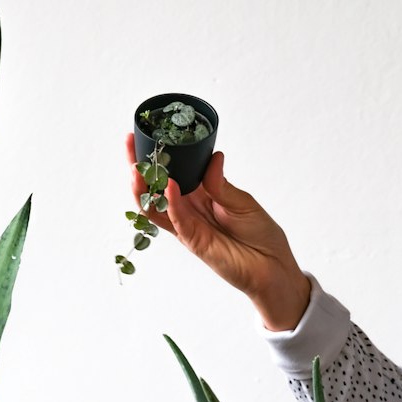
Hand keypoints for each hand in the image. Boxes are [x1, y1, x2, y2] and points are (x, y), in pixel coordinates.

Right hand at [126, 135, 310, 330]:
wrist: (271, 266)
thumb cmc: (260, 235)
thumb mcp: (242, 202)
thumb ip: (221, 185)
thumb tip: (212, 158)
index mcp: (202, 195)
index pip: (174, 172)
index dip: (159, 157)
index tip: (147, 135)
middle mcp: (190, 210)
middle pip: (156, 188)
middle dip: (141, 168)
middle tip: (130, 145)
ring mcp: (188, 227)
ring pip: (156, 207)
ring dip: (144, 188)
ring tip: (136, 168)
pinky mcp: (193, 242)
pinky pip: (177, 221)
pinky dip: (171, 204)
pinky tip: (169, 186)